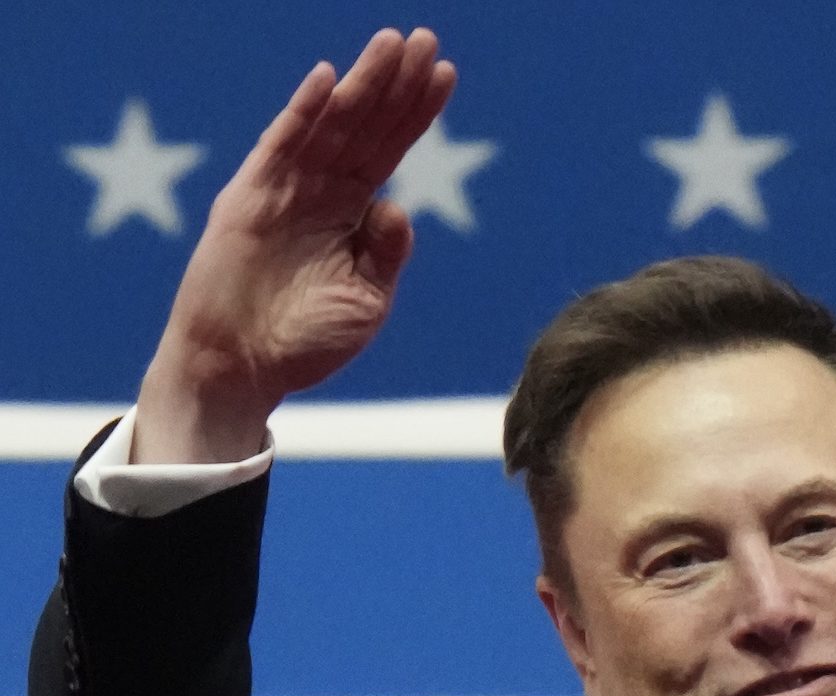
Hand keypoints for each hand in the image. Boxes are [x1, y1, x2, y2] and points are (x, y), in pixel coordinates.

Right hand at [133, 28, 456, 463]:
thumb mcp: (365, 303)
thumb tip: (399, 206)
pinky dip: (304, 112)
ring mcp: (284, 188)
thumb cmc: (303, 343)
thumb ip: (386, 255)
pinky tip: (330, 79)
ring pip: (330, 125)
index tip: (444, 74)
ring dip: (361, 84)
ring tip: (391, 44)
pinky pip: (281, 145)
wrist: (243, 369)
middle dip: (395, 83)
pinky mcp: (250, 197)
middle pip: (366, 126)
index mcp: (351, 214)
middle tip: (426, 39)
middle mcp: (320, 190)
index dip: (416, 112)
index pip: (390, 149)